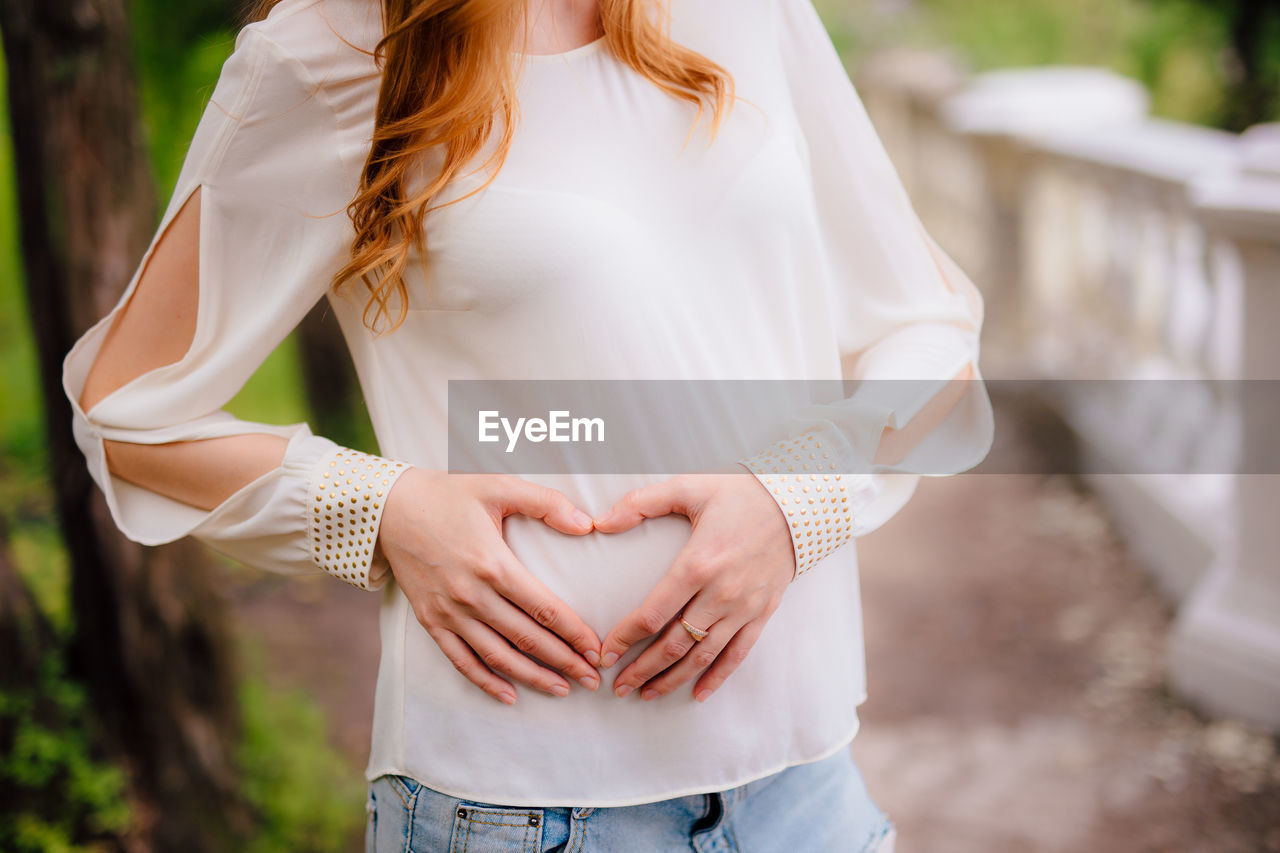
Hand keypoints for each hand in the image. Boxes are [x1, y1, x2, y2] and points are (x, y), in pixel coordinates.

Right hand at [378, 469, 602, 704]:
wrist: (388, 509)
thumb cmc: (448, 495)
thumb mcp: (499, 487)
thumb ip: (546, 503)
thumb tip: (587, 524)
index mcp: (493, 565)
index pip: (545, 609)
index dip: (575, 634)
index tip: (597, 651)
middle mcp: (471, 596)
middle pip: (527, 639)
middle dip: (565, 662)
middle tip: (592, 679)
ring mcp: (449, 613)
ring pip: (498, 657)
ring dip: (533, 677)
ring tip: (562, 689)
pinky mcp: (430, 621)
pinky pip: (461, 660)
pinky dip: (486, 681)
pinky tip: (509, 695)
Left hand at [593, 468, 794, 702]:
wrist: (798, 503)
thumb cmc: (739, 494)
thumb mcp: (688, 487)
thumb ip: (641, 503)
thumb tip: (601, 522)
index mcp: (698, 564)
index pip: (653, 614)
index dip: (625, 639)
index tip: (605, 654)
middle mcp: (721, 593)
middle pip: (674, 644)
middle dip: (641, 669)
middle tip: (618, 686)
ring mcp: (744, 607)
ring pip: (702, 656)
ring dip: (672, 679)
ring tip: (646, 694)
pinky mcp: (762, 613)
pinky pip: (738, 654)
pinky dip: (717, 678)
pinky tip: (698, 694)